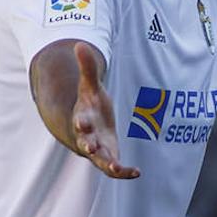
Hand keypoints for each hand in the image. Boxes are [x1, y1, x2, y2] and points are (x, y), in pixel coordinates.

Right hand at [72, 42, 138, 178]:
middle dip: (88, 146)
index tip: (81, 122)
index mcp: (82, 120)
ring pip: (100, 161)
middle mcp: (87, 138)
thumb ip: (86, 68)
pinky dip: (123, 172)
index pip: (80, 121)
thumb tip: (80, 43)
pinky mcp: (108, 157)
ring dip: (108, 165)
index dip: (80, 122)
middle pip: (86, 143)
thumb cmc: (88, 106)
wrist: (85, 127)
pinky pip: (114, 169)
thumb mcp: (89, 87)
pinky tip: (137, 172)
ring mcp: (98, 150)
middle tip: (91, 148)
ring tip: (117, 168)